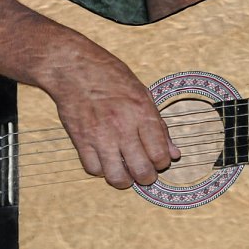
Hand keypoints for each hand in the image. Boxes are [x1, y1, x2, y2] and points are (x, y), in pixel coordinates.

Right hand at [46, 49, 180, 188]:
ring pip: (116, 177)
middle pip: (141, 171)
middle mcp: (122, 127)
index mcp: (142, 112)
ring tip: (126, 173)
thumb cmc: (110, 76)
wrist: (74, 68)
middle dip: (147, 177)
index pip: (160, 154)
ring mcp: (100, 136)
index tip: (159, 160)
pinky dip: (101, 170)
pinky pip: (93, 169)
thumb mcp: (143, 93)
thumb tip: (174, 153)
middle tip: (145, 173)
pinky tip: (105, 161)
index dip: (162, 163)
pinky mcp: (80, 140)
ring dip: (124, 180)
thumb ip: (159, 126)